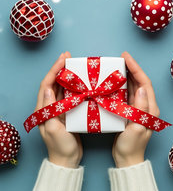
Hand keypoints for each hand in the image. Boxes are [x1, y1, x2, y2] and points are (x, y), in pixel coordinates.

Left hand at [35, 52, 82, 167]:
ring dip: (68, 76)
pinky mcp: (68, 114)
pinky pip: (71, 96)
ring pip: (62, 88)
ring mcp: (59, 110)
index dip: (54, 70)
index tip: (63, 59)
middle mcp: (50, 107)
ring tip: (77, 66)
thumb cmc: (61, 146)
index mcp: (43, 110)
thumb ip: (50, 109)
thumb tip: (48, 89)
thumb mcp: (54, 128)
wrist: (67, 160)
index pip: (46, 85)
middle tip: (70, 57)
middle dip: (61, 69)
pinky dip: (76, 87)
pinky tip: (83, 83)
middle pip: (54, 83)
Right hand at [112, 52, 159, 167]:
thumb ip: (140, 108)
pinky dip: (120, 86)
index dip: (136, 68)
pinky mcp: (130, 113)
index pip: (144, 83)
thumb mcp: (137, 127)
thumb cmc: (132, 146)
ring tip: (117, 65)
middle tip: (121, 57)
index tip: (126, 57)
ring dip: (126, 76)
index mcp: (151, 108)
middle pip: (140, 82)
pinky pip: (126, 95)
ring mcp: (138, 109)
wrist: (127, 160)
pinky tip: (113, 82)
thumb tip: (140, 88)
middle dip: (131, 69)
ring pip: (133, 87)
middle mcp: (146, 106)